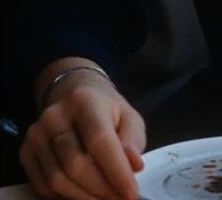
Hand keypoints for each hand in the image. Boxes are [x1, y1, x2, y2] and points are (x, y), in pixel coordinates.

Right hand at [19, 73, 145, 199]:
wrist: (72, 93)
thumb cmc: (106, 110)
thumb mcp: (128, 118)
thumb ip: (132, 141)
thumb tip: (134, 166)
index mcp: (85, 100)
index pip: (99, 140)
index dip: (116, 172)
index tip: (131, 194)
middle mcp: (55, 115)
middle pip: (75, 165)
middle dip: (100, 189)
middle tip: (118, 198)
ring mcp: (36, 134)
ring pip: (57, 180)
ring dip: (84, 196)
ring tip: (103, 196)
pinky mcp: (25, 151)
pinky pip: (43, 186)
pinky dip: (65, 196)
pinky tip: (82, 191)